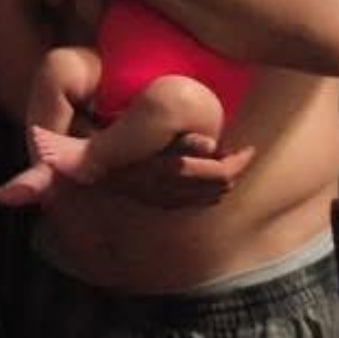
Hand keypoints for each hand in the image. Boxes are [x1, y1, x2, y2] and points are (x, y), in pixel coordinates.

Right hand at [105, 133, 254, 207]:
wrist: (90, 166)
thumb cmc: (121, 142)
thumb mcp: (152, 134)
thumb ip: (182, 140)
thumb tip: (210, 144)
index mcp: (176, 172)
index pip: (222, 173)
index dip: (239, 161)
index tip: (248, 148)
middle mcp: (174, 191)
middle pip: (219, 188)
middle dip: (233, 171)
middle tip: (235, 153)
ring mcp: (165, 200)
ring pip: (208, 199)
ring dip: (220, 183)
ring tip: (220, 164)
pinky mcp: (156, 203)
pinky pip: (192, 203)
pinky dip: (206, 193)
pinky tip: (202, 181)